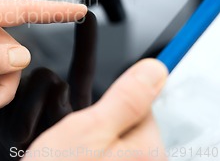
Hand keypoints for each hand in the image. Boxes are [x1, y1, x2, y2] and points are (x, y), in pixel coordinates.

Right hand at [24, 59, 168, 159]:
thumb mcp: (90, 129)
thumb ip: (126, 98)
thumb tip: (156, 69)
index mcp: (147, 150)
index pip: (142, 105)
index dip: (111, 103)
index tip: (90, 112)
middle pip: (126, 125)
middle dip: (98, 125)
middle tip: (72, 139)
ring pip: (110, 143)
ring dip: (88, 142)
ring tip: (66, 154)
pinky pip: (102, 157)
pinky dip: (86, 156)